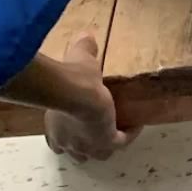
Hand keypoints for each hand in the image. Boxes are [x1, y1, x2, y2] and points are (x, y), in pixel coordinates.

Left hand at [43, 33, 140, 162]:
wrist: (74, 93)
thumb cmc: (68, 79)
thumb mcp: (75, 60)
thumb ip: (80, 49)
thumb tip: (86, 36)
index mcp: (54, 129)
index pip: (58, 141)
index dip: (68, 134)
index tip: (79, 122)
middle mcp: (67, 143)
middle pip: (78, 153)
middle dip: (86, 145)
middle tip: (97, 128)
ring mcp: (87, 146)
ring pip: (99, 154)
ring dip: (108, 144)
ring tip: (119, 128)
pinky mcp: (106, 142)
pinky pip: (122, 142)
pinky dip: (130, 134)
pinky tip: (137, 123)